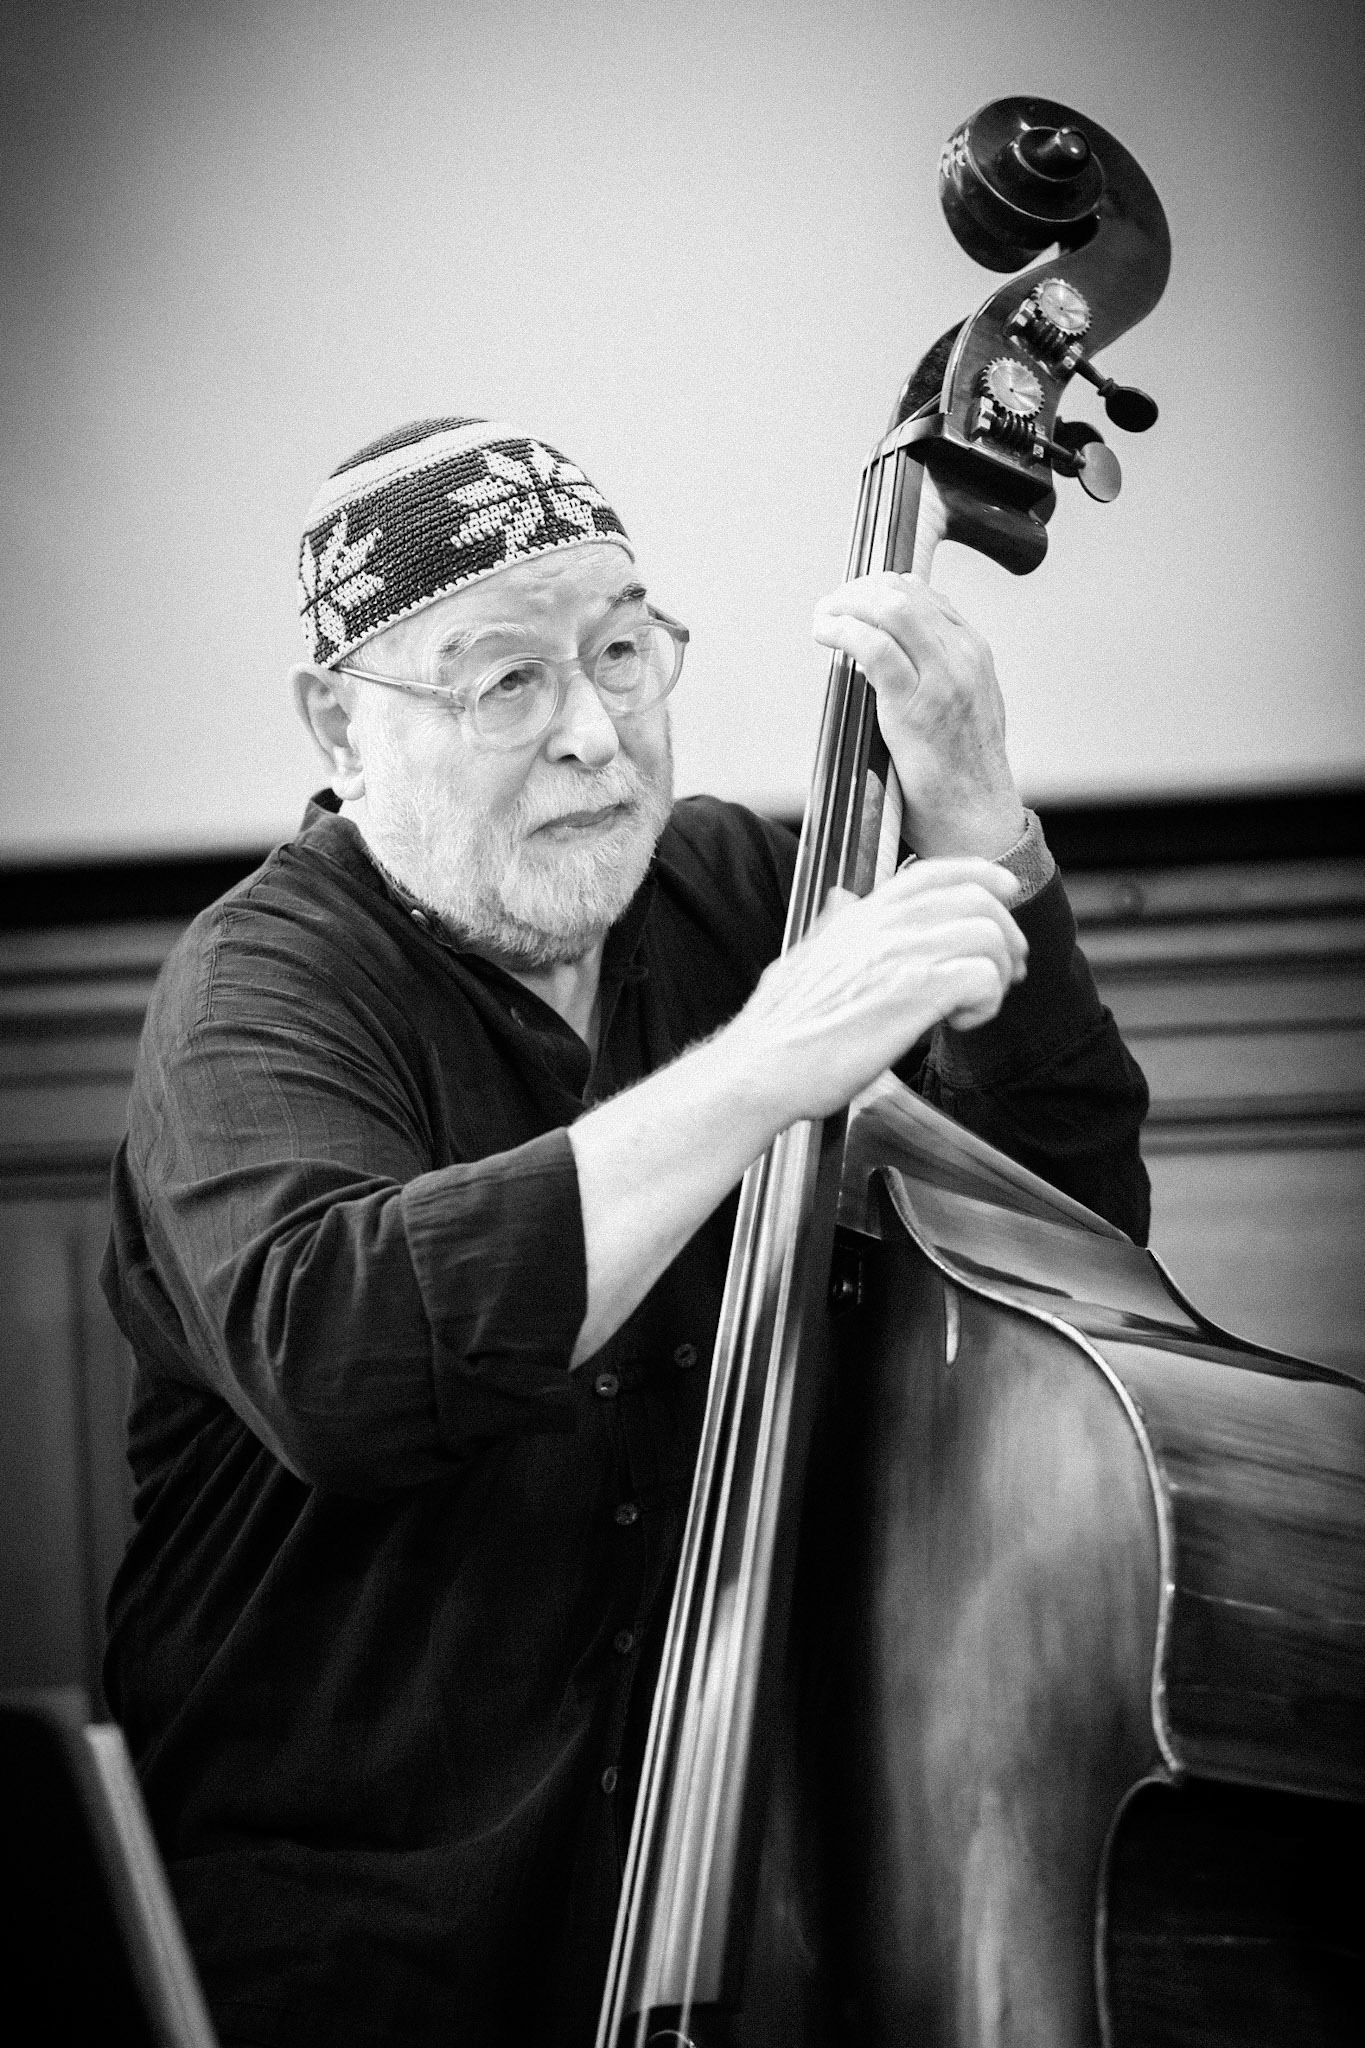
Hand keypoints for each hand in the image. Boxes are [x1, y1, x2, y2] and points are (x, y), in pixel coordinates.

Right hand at [726, 857, 1026, 1125]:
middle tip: (1007, 973)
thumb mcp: (802, 960)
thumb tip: (842, 900)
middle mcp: (882, 924)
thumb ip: (830, 927)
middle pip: (975, 900)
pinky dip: (985, 1003)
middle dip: (1005, 936)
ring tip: (973, 1008)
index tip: (1006, 893)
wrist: (759, 1069)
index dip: (980, 875)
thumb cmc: (779, 1032)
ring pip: (987, 936)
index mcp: (860, 915)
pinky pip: (983, 977)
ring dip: (996, 974)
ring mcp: (901, 954)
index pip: (932, 872)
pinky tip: (958, 1024)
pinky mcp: (916, 991)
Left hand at [812, 571, 1025, 858]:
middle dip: (857, 590)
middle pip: (904, 591)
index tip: (851, 601)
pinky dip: (841, 631)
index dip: (878, 588)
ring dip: (845, 605)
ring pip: (890, 608)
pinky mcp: (914, 704)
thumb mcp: (962, 709)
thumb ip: (937, 676)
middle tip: (830, 606)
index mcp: (975, 652)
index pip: (924, 593)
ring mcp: (943, 678)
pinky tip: (823, 635)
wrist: (977, 820)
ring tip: (822, 618)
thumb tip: (889, 657)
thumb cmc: (961, 776)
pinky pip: (872, 646)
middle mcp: (963, 656)